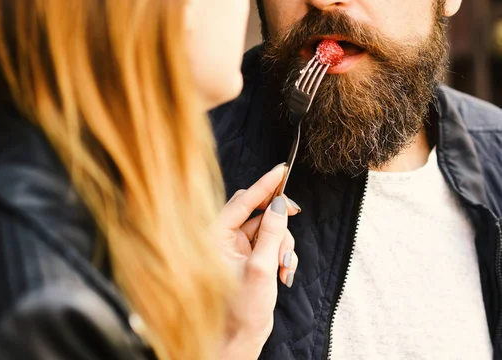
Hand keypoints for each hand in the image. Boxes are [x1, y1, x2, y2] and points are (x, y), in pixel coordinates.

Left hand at [218, 164, 299, 359]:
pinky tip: (284, 274)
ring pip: (268, 227)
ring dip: (282, 244)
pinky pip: (270, 242)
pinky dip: (281, 254)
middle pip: (257, 210)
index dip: (265, 184)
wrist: (240, 341)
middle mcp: (224, 238)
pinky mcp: (248, 257)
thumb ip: (272, 234)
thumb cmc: (241, 311)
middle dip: (278, 220)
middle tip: (294, 214)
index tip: (282, 169)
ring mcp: (237, 248)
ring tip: (283, 268)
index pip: (243, 201)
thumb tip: (280, 205)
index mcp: (216, 236)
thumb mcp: (261, 269)